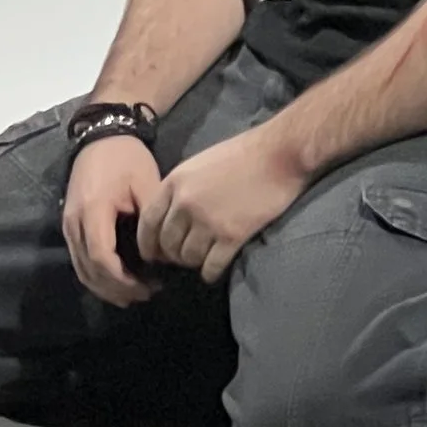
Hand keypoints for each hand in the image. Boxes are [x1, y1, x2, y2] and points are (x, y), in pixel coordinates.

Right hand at [62, 131, 163, 306]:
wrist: (102, 134)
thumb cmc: (127, 158)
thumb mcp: (147, 185)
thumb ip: (151, 222)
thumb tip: (159, 256)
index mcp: (93, 210)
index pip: (102, 257)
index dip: (123, 280)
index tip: (148, 287)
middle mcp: (74, 221)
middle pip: (88, 270)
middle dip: (116, 289)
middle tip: (145, 295)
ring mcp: (68, 224)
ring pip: (80, 268)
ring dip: (104, 287)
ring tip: (133, 294)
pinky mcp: (69, 224)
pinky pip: (79, 259)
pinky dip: (96, 275)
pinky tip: (117, 281)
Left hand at [136, 123, 308, 285]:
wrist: (279, 154)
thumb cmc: (242, 154)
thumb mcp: (199, 164)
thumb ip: (181, 188)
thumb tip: (172, 215)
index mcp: (175, 183)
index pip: (148, 222)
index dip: (147, 243)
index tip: (152, 253)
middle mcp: (185, 204)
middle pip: (167, 243)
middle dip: (172, 256)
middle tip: (182, 259)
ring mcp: (208, 221)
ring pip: (188, 257)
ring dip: (193, 263)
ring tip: (202, 260)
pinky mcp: (232, 235)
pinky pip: (211, 265)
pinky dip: (210, 272)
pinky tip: (213, 271)